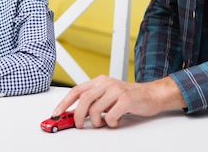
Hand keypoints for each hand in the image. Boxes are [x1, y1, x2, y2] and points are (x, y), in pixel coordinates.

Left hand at [51, 75, 185, 128]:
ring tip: (104, 122)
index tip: (55, 114)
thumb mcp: (108, 95)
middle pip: (83, 100)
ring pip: (95, 109)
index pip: (76, 90)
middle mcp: (106, 83)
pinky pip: (110, 116)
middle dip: (78, 116)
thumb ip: (93, 100)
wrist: (152, 95)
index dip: (64, 103)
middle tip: (80, 125)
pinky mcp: (126, 100)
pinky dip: (111, 123)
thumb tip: (74, 113)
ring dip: (97, 121)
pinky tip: (117, 120)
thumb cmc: (129, 97)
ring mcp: (116, 90)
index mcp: (100, 81)